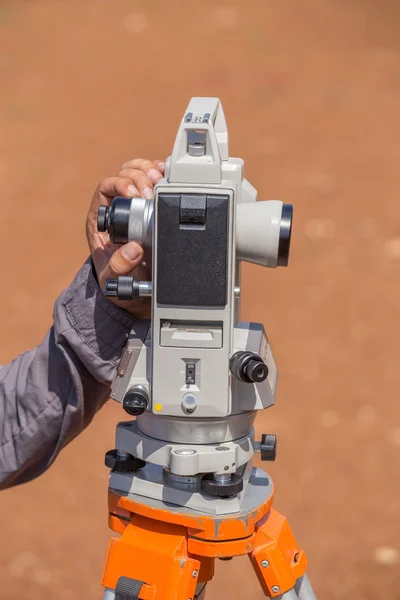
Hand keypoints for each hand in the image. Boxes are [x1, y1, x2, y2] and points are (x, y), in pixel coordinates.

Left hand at [86, 159, 164, 318]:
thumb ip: (119, 267)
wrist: (136, 288)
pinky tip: (170, 179)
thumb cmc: (121, 280)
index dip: (120, 184)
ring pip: (139, 171)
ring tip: (162, 182)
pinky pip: (156, 179)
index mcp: (102, 219)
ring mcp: (136, 203)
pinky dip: (163, 175)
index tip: (135, 195)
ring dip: (151, 171)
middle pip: (124, 174)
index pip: (106, 188)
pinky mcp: (154, 204)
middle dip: (140, 177)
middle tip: (152, 191)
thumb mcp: (115, 278)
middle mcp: (117, 207)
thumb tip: (133, 249)